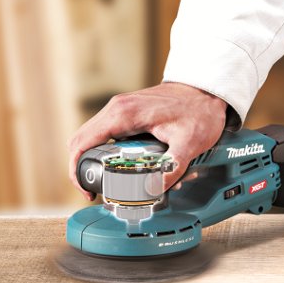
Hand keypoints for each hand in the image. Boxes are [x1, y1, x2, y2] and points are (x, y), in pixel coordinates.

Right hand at [67, 82, 228, 200]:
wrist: (207, 91)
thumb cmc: (199, 111)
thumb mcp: (190, 143)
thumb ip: (172, 168)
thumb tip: (153, 190)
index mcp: (123, 114)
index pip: (82, 142)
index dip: (76, 170)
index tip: (86, 190)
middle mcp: (117, 109)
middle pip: (81, 140)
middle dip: (81, 168)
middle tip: (95, 191)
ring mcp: (120, 109)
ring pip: (91, 137)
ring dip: (93, 159)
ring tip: (106, 181)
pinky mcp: (127, 113)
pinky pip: (105, 133)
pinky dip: (104, 151)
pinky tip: (119, 165)